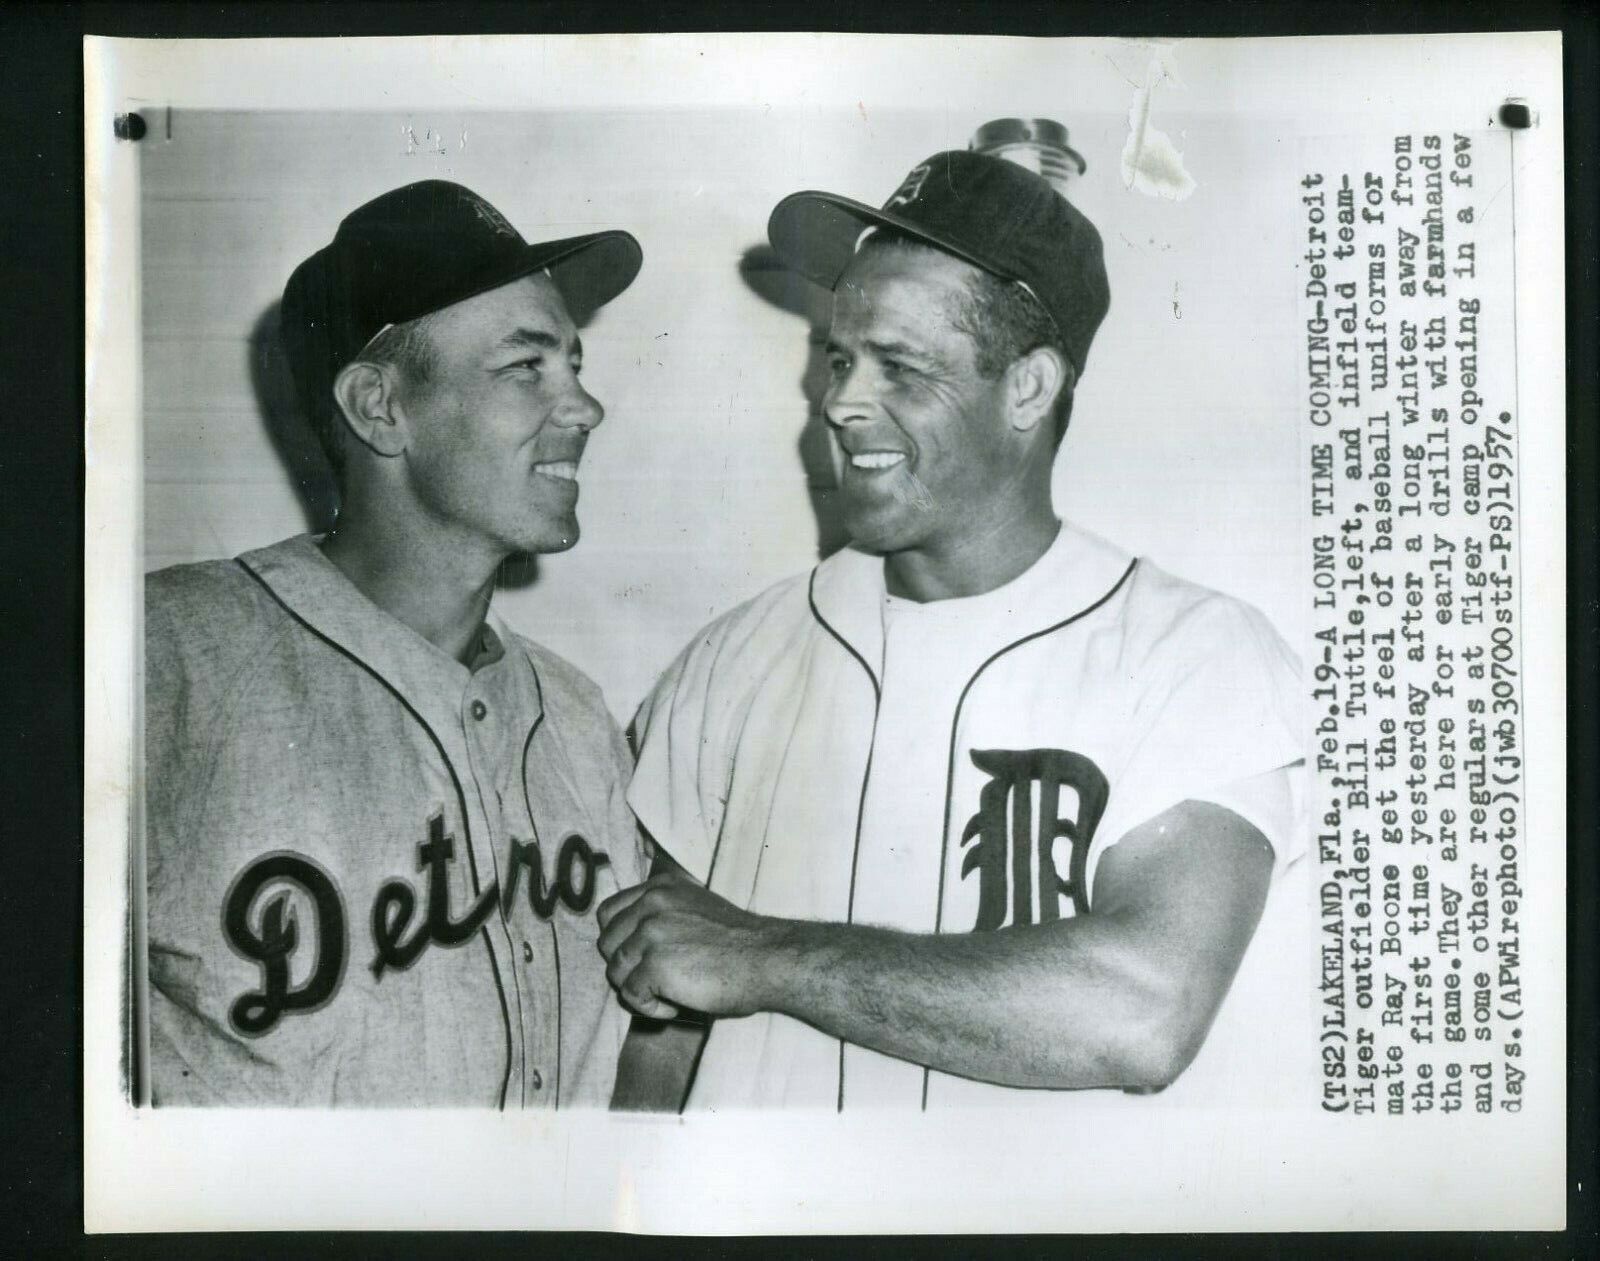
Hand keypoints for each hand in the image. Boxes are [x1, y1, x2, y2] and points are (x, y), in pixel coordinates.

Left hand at [596, 872, 783, 1019]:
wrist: (768, 959)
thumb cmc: (738, 943)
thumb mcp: (696, 908)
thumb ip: (662, 913)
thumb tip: (627, 940)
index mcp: (660, 888)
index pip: (609, 913)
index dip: (620, 940)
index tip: (644, 957)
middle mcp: (652, 904)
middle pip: (607, 944)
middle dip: (628, 967)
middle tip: (660, 979)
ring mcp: (651, 932)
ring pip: (615, 972)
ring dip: (639, 990)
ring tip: (672, 993)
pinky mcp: (654, 964)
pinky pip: (630, 995)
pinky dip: (650, 1008)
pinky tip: (676, 1005)